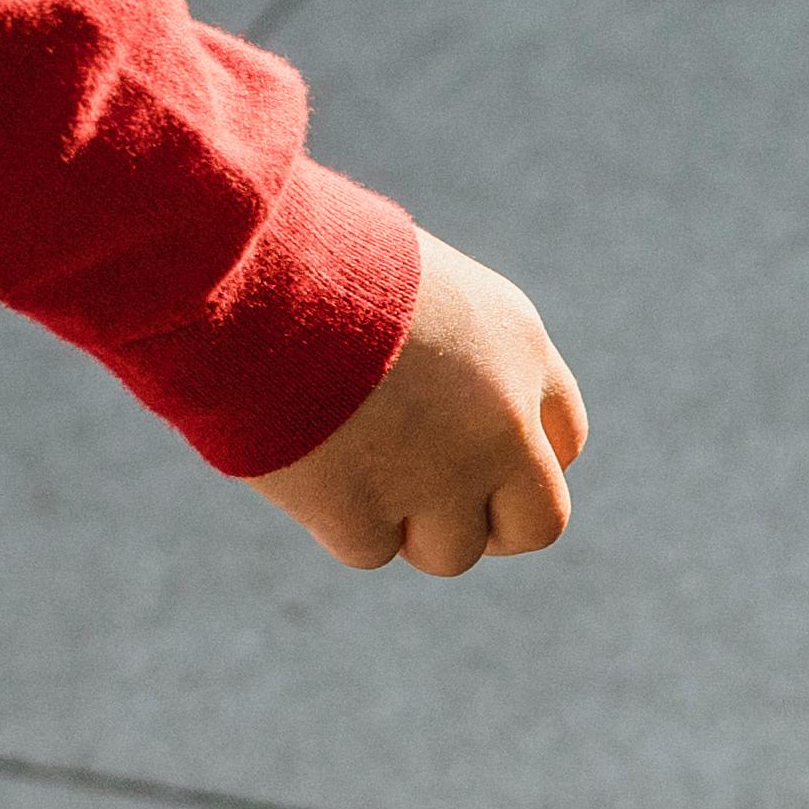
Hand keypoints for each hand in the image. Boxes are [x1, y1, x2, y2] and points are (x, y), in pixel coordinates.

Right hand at [257, 238, 584, 572]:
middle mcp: (502, 422)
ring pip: (450, 551)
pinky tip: (306, 462)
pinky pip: (370, 549)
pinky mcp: (366, 512)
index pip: (564, 439)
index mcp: (519, 348)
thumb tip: (442, 414)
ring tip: (349, 462)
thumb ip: (452, 356)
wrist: (245, 273)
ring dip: (406, 525)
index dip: (521, 462)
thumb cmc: (309, 258)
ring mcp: (440, 476)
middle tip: (436, 510)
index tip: (483, 468)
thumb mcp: (413, 287)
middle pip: (537, 522)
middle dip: (490, 526)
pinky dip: (336, 519)